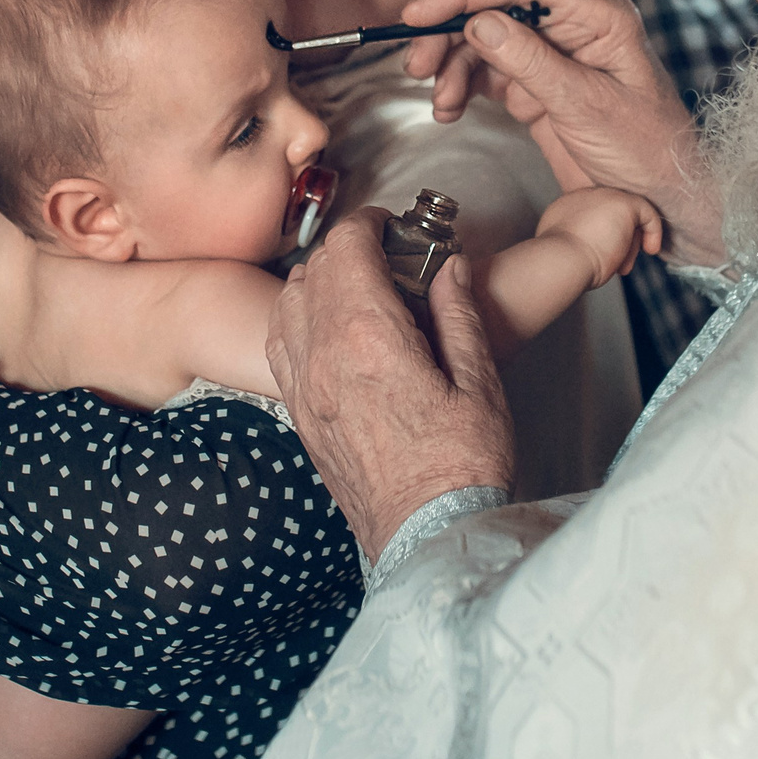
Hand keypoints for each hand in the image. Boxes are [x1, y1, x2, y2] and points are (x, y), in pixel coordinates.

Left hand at [267, 210, 513, 557]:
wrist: (426, 534)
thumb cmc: (462, 463)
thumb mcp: (479, 380)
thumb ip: (458, 314)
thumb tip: (451, 267)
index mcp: (371, 338)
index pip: (349, 249)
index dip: (368, 224)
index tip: (391, 224)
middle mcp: (324, 356)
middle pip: (316, 268)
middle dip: (348, 246)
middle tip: (385, 252)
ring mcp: (304, 387)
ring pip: (287, 301)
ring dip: (318, 278)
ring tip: (356, 285)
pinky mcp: (300, 414)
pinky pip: (278, 344)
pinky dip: (297, 317)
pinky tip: (328, 326)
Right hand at [400, 0, 723, 265]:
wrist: (663, 198)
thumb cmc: (649, 149)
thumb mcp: (586, 104)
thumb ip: (531, 62)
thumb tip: (480, 22)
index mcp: (598, 15)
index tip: (422, 11)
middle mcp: (573, 27)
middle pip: (494, 10)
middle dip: (450, 35)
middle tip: (417, 63)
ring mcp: (553, 56)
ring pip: (484, 43)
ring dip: (453, 68)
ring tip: (443, 101)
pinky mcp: (538, 86)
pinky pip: (489, 74)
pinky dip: (463, 87)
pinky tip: (451, 108)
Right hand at [536, 188, 663, 287]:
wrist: (561, 261)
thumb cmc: (561, 265)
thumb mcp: (565, 250)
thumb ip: (578, 242)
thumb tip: (595, 249)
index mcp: (566, 207)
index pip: (592, 216)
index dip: (601, 237)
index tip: (603, 258)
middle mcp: (583, 196)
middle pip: (610, 215)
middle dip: (617, 241)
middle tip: (617, 264)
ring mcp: (603, 196)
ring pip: (628, 217)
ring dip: (629, 245)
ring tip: (622, 266)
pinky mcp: (623, 202)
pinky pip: (646, 212)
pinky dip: (653, 231)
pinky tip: (651, 249)